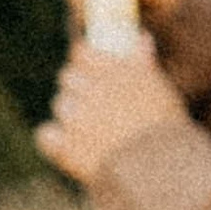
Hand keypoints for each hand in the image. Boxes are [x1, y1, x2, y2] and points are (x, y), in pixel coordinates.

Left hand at [36, 32, 186, 187]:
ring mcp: (78, 117)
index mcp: (117, 71)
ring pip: (60, 104)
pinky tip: (66, 146)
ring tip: (87, 129)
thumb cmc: (165, 129)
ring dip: (69, 114)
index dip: (81, 60)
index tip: (84, 67)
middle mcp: (94, 90)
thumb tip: (141, 39)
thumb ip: (144, 64)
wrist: (158, 170)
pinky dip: (53, 139)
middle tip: (88, 102)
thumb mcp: (160, 91)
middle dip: (76, 88)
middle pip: (67, 78)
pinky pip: (45, 134)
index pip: (82, 53)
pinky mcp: (66, 146)